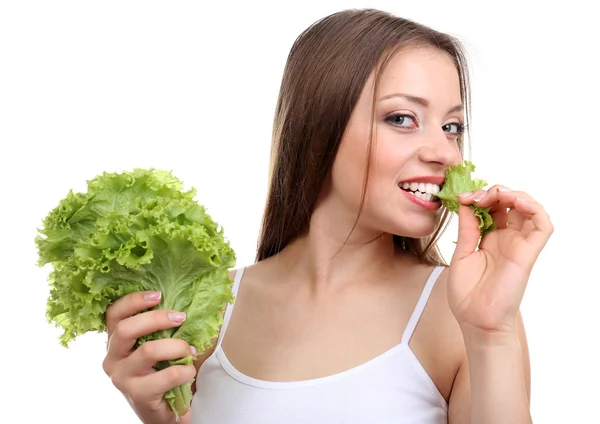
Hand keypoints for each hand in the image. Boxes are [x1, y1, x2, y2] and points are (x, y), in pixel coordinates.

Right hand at [102, 292, 197, 423]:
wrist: (163, 410)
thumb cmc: (160, 370)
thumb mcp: (155, 344)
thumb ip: (157, 326)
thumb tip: (179, 302)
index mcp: (115, 341)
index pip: (114, 314)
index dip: (134, 301)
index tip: (158, 294)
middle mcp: (112, 358)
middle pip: (126, 329)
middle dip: (157, 319)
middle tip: (181, 317)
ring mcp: (122, 378)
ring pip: (148, 351)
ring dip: (176, 346)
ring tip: (190, 349)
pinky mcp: (138, 394)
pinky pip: (166, 376)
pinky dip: (184, 370)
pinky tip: (190, 370)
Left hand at [447, 185, 552, 335]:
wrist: (476, 320)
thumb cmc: (467, 295)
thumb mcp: (461, 254)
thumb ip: (466, 229)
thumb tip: (467, 203)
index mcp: (489, 239)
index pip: (492, 207)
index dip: (480, 196)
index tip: (463, 197)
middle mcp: (506, 239)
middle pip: (510, 203)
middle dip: (494, 192)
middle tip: (477, 196)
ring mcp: (519, 244)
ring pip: (530, 208)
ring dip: (515, 194)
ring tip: (497, 195)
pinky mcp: (529, 252)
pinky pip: (543, 226)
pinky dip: (534, 208)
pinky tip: (517, 202)